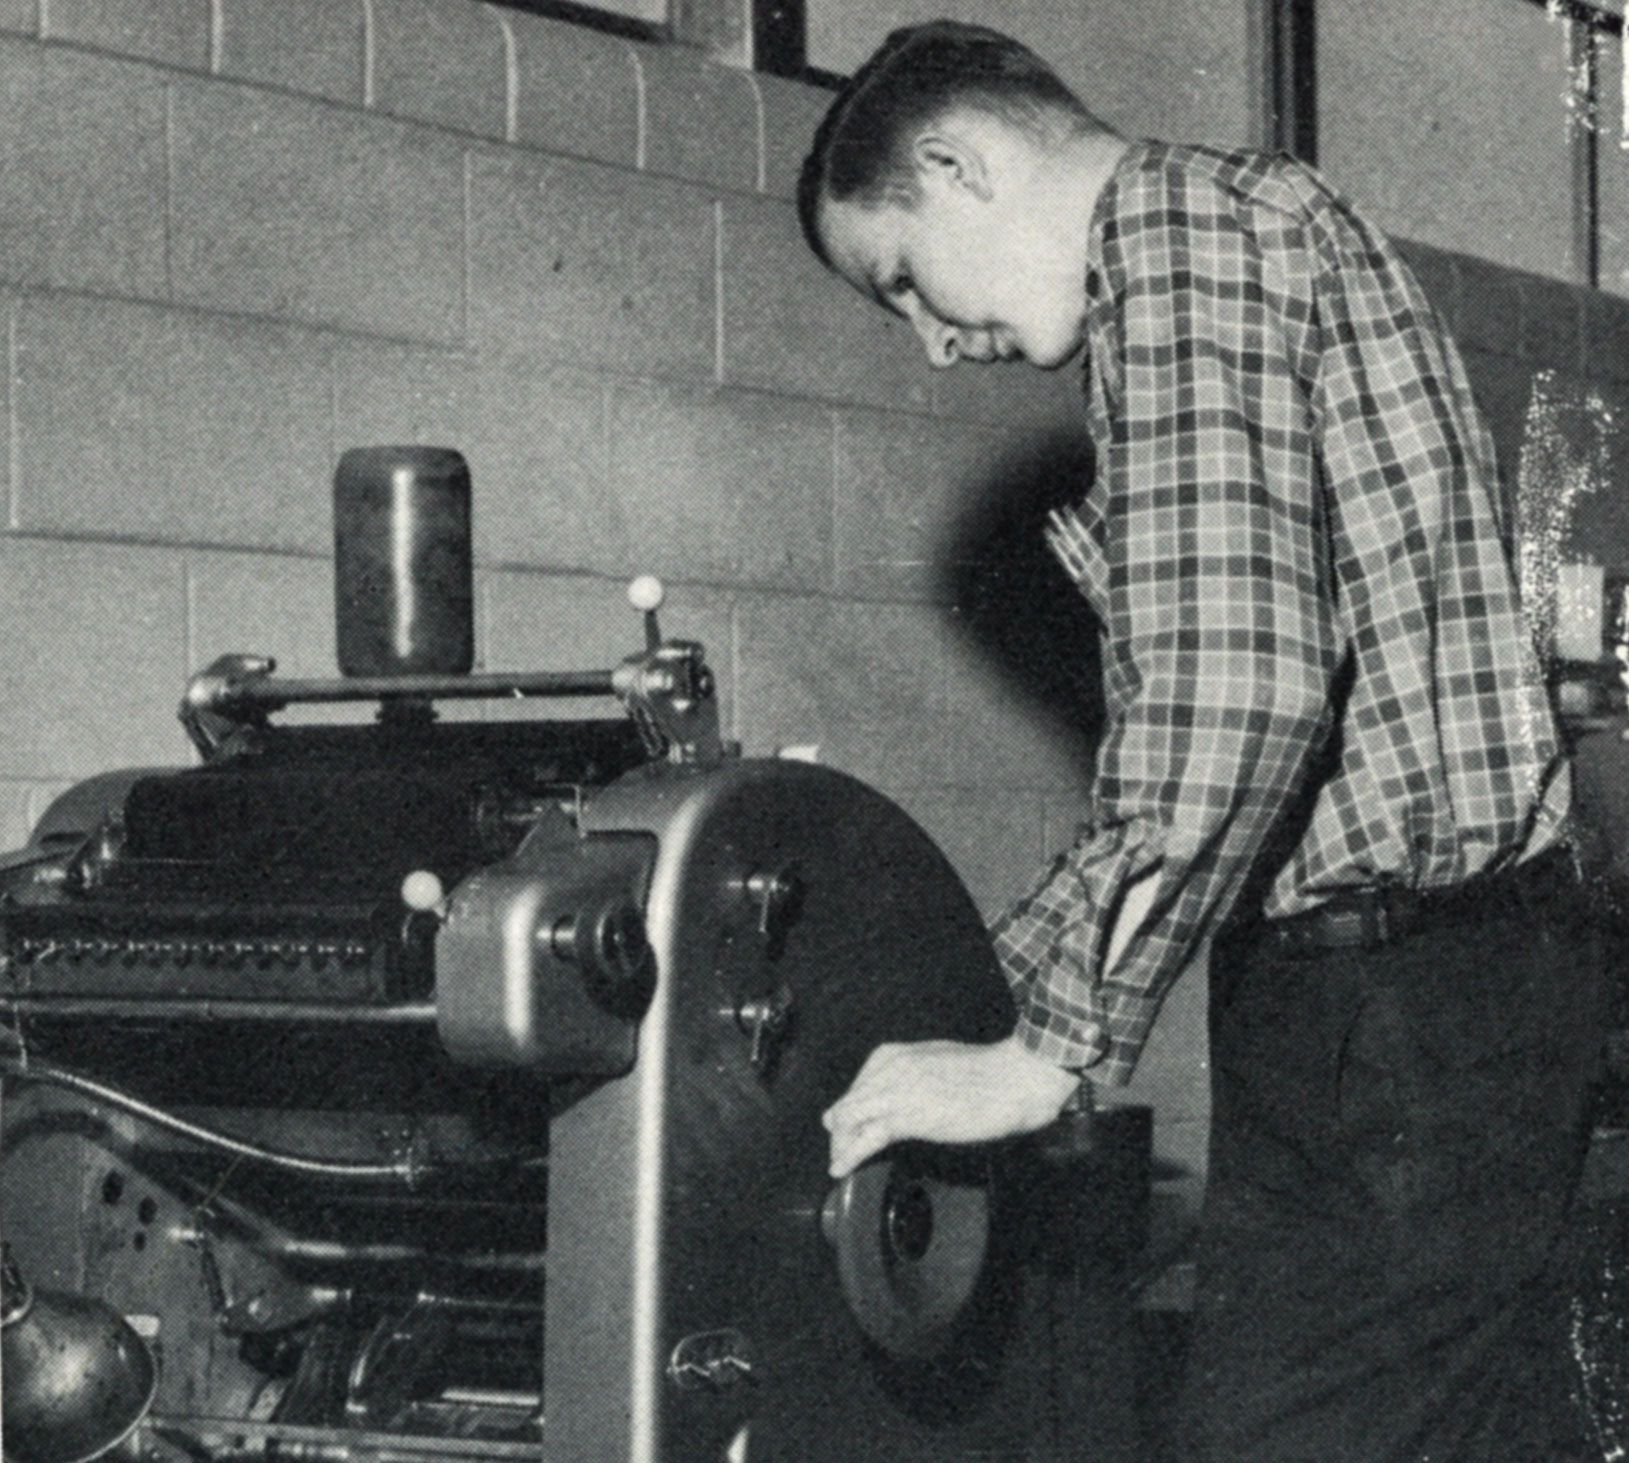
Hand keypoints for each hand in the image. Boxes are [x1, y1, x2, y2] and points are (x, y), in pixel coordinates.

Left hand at [822, 1035, 1080, 1177]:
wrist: (1013, 1077)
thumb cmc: (987, 1072)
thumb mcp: (936, 1063)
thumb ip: (911, 1077)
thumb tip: (899, 1098)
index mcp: (893, 1055)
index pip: (857, 1087)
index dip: (848, 1111)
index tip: (847, 1128)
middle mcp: (888, 1068)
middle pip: (848, 1105)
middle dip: (840, 1132)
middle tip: (840, 1152)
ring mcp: (895, 1091)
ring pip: (849, 1121)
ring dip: (841, 1146)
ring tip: (838, 1164)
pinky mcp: (907, 1116)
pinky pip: (866, 1138)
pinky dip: (849, 1155)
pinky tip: (841, 1168)